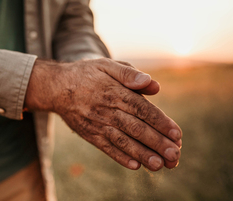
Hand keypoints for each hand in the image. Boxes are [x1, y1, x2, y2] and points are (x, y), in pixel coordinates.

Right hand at [25, 58, 181, 170]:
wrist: (56, 87)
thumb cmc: (86, 74)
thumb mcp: (107, 65)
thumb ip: (129, 73)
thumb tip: (153, 84)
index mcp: (114, 92)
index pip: (141, 109)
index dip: (159, 122)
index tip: (176, 134)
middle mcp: (106, 110)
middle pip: (135, 128)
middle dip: (156, 142)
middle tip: (174, 155)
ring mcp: (97, 124)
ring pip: (122, 141)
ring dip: (142, 154)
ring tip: (160, 165)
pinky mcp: (89, 134)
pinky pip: (106, 148)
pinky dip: (120, 157)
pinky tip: (135, 166)